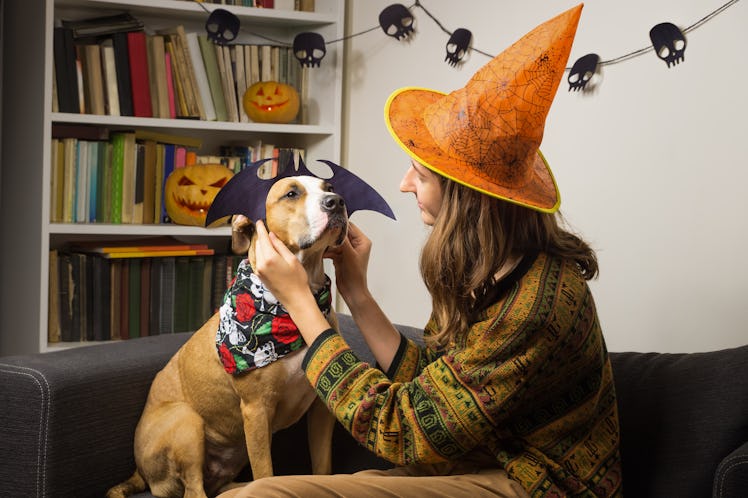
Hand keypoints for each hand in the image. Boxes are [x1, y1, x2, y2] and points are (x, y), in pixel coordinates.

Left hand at [254, 221, 332, 344]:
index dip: (261, 229)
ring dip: (260, 245)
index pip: (262, 238)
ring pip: (256, 252)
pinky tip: (267, 252)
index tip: (259, 222)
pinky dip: (260, 254)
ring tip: (267, 240)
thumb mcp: (292, 259)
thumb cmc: (297, 280)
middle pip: (258, 244)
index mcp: (270, 258)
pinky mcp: (259, 276)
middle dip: (261, 236)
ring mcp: (259, 271)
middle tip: (265, 229)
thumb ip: (280, 246)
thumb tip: (272, 236)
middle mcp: (261, 264)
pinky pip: (257, 260)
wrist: (295, 299)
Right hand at [325, 222, 371, 306]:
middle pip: (341, 234)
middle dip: (332, 235)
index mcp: (362, 242)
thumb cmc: (356, 275)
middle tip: (322, 233)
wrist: (352, 290)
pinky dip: (326, 251)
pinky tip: (321, 252)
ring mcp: (347, 251)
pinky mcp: (340, 257)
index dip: (340, 225)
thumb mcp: (349, 255)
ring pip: (335, 242)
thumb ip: (342, 240)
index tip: (329, 222)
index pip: (350, 227)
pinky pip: (332, 250)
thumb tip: (336, 227)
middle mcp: (355, 245)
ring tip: (320, 243)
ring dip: (328, 244)